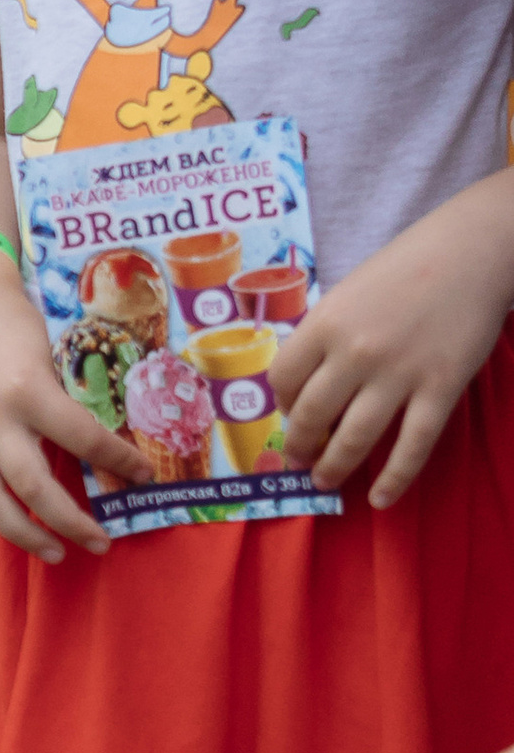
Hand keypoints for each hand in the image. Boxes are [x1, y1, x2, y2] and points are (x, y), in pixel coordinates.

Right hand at [0, 253, 143, 565]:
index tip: (144, 475)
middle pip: (33, 486)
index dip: (120, 461)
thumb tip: (104, 451)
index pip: (83, 439)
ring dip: (22, 535)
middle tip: (101, 542)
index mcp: (28, 390)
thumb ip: (66, 404)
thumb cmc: (14, 325)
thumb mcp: (50, 356)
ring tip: (55, 552)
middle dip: (72, 520)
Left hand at [273, 209, 511, 503]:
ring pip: (355, 438)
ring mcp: (399, 374)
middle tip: (301, 459)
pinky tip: (381, 499)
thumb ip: (326, 335)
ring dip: (335, 466)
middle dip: (301, 445)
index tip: (293, 413)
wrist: (470, 253)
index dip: (284, 404)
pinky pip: (412, 446)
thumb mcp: (348, 292)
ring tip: (326, 481)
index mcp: (325, 323)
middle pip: (312, 415)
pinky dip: (394, 478)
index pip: (283, 380)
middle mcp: (355, 352)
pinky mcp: (440, 389)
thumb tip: (308, 382)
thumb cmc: (405, 268)